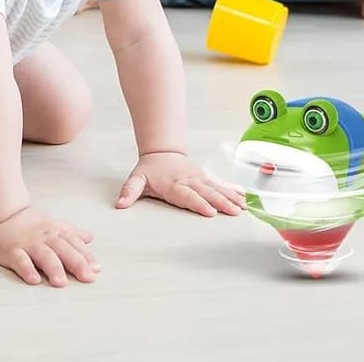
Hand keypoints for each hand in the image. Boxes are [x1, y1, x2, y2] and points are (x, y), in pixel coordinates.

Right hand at [0, 206, 99, 287]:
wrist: (3, 213)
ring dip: (54, 268)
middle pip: (64, 250)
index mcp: (56, 232)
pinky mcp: (11, 250)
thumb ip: (72, 232)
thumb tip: (91, 237)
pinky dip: (27, 269)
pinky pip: (20, 260)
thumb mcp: (54, 224)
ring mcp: (28, 244)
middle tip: (88, 278)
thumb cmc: (31, 223)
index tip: (97, 269)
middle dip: (77, 264)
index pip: (75, 244)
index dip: (86, 256)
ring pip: (44, 255)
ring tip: (62, 283)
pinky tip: (33, 280)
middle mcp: (45, 237)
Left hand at [116, 151, 245, 216]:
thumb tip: (120, 204)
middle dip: (222, 202)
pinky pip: (220, 184)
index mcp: (174, 185)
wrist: (162, 152)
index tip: (210, 212)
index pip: (188, 196)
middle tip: (234, 212)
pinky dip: (232, 190)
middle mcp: (189, 181)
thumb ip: (129, 191)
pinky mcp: (204, 178)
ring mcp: (199, 179)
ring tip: (242, 207)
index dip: (199, 204)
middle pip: (207, 193)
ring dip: (230, 197)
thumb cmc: (150, 170)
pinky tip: (243, 197)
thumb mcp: (136, 179)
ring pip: (217, 188)